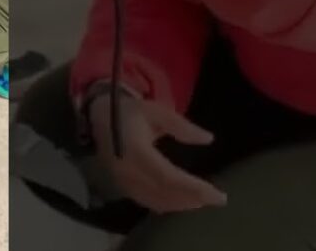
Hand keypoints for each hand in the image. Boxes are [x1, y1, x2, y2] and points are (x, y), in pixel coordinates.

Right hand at [89, 93, 226, 213]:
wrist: (98, 116)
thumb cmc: (130, 111)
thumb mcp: (156, 110)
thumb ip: (181, 126)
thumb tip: (208, 139)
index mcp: (136, 150)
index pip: (168, 177)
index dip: (193, 188)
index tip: (217, 193)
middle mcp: (127, 170)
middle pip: (164, 193)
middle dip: (192, 199)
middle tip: (217, 199)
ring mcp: (122, 180)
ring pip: (155, 200)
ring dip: (181, 204)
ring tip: (203, 201)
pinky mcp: (121, 185)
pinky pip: (145, 201)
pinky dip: (166, 204)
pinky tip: (180, 203)